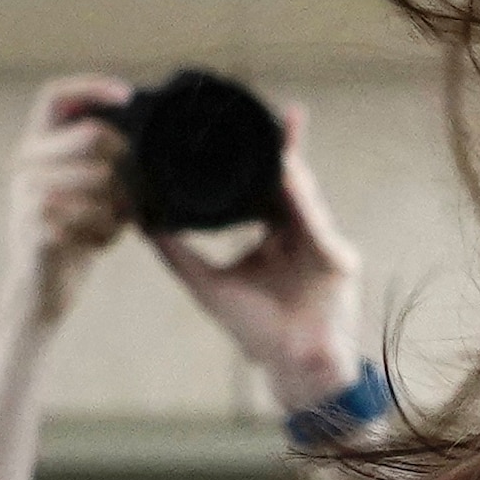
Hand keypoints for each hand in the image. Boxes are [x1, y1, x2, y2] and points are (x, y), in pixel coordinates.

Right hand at [8, 75, 133, 333]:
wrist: (41, 295)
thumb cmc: (71, 239)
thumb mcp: (84, 191)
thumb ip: (98, 159)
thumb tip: (142, 132)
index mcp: (33, 150)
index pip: (55, 96)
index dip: (92, 86)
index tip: (129, 94)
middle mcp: (23, 165)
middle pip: (93, 134)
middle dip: (124, 165)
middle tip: (129, 198)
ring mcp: (26, 195)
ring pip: (101, 177)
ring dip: (118, 208)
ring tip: (109, 228)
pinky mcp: (36, 227)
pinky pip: (95, 216)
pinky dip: (107, 235)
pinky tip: (97, 247)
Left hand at [148, 102, 367, 414]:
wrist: (290, 366)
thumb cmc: (255, 330)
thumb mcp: (205, 283)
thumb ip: (175, 252)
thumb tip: (141, 222)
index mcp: (275, 234)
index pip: (264, 185)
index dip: (254, 157)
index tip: (235, 125)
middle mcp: (300, 233)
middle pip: (290, 181)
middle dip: (284, 148)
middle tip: (277, 113)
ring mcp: (323, 244)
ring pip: (305, 195)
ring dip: (291, 167)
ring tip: (277, 137)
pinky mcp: (338, 260)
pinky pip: (318, 223)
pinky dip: (303, 202)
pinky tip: (287, 179)